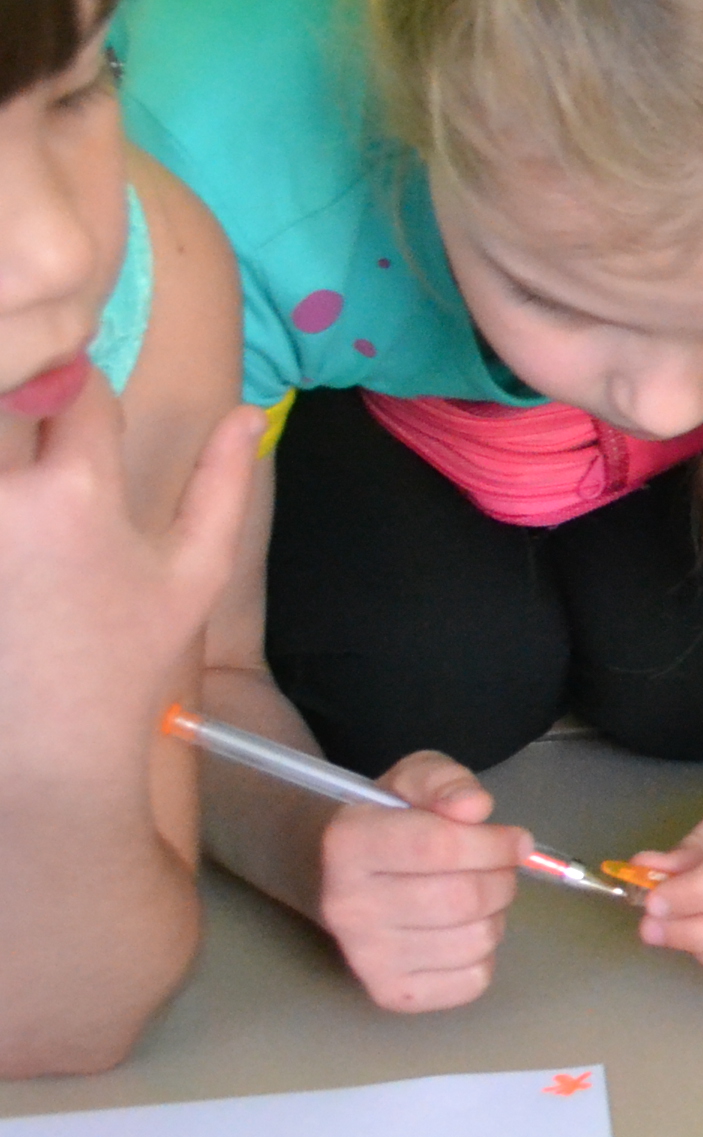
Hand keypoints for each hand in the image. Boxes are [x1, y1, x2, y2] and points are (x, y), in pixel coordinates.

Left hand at [0, 380, 256, 774]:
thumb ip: (222, 484)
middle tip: (42, 437)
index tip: (90, 424)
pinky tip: (16, 552)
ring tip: (32, 519)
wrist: (44, 747)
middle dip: (27, 403)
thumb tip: (245, 412)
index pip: (77, 389)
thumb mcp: (193, 573)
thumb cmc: (125, 661)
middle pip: (6, 396)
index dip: (88, 394)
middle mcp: (0, 498)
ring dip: (6, 453)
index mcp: (77, 493)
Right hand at [318, 751, 524, 1012]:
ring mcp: (366, 956)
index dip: (494, 843)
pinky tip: (462, 930)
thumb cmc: (383, 822)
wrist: (328, 874)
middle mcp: (350, 906)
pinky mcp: (389, 992)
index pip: (440, 846)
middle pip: (464, 898)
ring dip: (496, 914)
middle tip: (500, 868)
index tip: (517, 840)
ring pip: (476, 939)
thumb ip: (446, 782)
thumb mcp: (411, 780)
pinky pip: (472, 981)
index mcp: (347, 844)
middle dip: (502, 878)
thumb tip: (475, 807)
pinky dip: (484, 953)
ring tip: (477, 894)